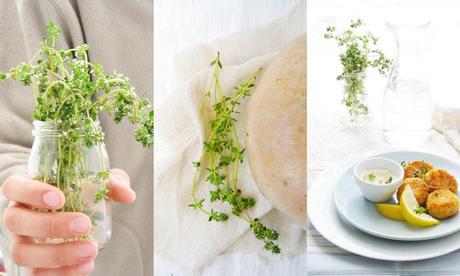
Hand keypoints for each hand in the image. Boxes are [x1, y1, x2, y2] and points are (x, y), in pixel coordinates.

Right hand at [1, 169, 134, 274]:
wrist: (69, 213)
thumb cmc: (76, 192)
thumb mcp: (95, 181)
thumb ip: (110, 183)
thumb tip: (128, 195)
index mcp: (26, 189)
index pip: (14, 187)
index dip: (32, 193)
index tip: (59, 199)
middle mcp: (17, 215)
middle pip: (16, 221)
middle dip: (51, 225)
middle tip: (84, 225)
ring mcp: (20, 242)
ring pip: (22, 253)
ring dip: (57, 254)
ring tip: (89, 250)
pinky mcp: (30, 264)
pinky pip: (36, 274)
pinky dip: (61, 273)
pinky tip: (86, 266)